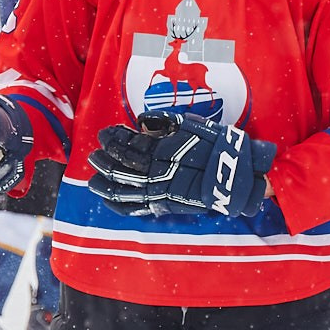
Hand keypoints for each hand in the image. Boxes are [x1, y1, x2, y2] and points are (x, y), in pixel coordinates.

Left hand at [89, 113, 274, 218]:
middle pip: (120, 166)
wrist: (236, 175)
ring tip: (93, 176)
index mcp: (161, 150)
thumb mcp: (191, 125)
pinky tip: (106, 198)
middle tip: (94, 153)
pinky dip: (117, 203)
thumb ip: (164, 122)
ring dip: (104, 181)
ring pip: (122, 188)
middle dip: (104, 158)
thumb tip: (142, 122)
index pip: (128, 145)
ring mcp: (158, 191)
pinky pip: (134, 207)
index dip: (114, 139)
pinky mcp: (163, 205)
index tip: (106, 133)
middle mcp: (156, 172)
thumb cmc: (216, 146)